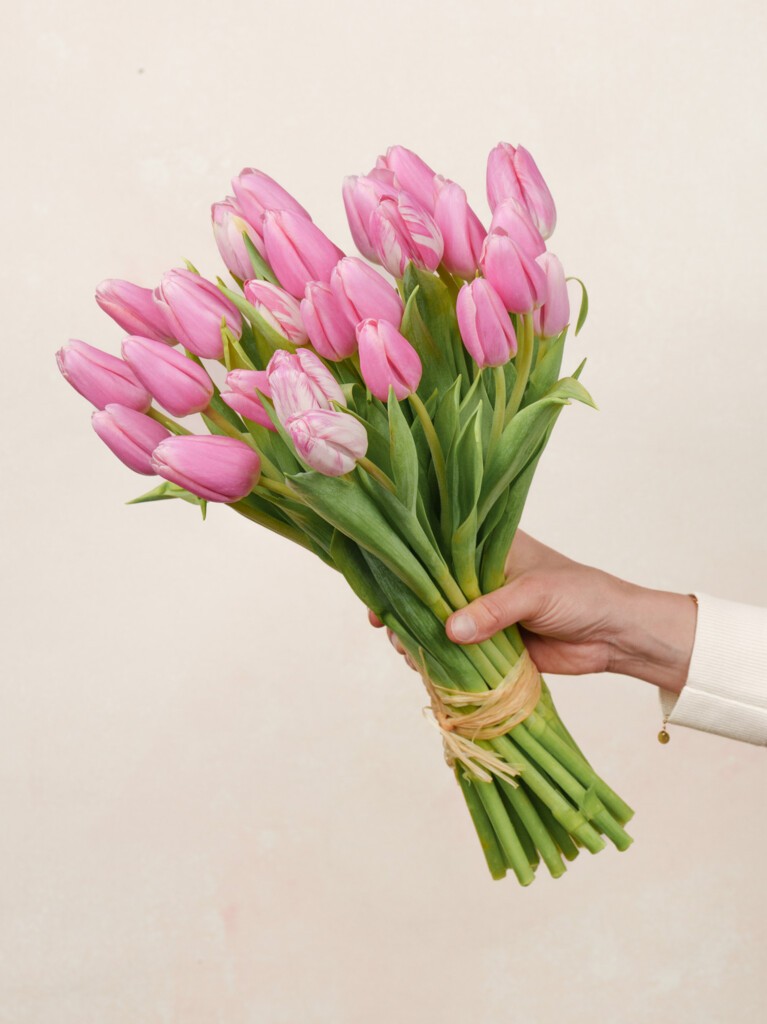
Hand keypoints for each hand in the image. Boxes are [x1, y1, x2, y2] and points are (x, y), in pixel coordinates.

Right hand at [370, 531, 697, 692]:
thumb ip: (493, 610)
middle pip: (428, 590)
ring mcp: (481, 612)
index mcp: (487, 547)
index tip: (380, 590)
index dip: (405, 568)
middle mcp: (477, 577)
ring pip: (437, 623)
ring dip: (419, 637)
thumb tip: (450, 631)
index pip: (435, 551)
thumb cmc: (580, 594)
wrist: (614, 634)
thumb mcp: (535, 593)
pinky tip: (422, 666)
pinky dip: (438, 660)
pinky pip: (454, 652)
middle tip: (388, 627)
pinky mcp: (488, 644)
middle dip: (405, 608)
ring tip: (406, 650)